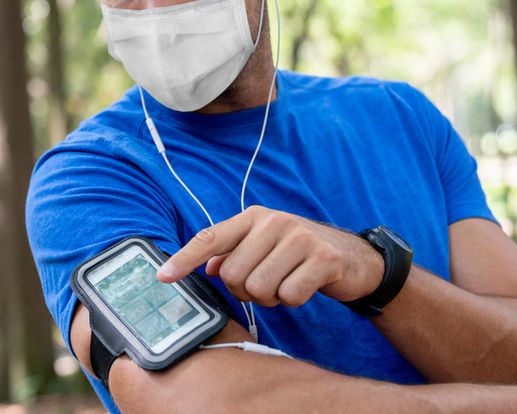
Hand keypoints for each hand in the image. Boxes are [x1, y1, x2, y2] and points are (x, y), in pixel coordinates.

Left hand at [157, 206, 384, 306]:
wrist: (354, 257)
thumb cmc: (299, 253)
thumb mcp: (264, 246)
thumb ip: (233, 253)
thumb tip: (207, 269)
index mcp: (252, 217)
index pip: (210, 238)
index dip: (184, 259)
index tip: (162, 277)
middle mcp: (273, 221)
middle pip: (232, 274)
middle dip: (245, 290)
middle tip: (266, 283)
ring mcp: (299, 238)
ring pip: (259, 288)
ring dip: (270, 298)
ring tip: (286, 283)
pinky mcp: (323, 258)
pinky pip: (289, 295)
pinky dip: (293, 300)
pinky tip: (305, 286)